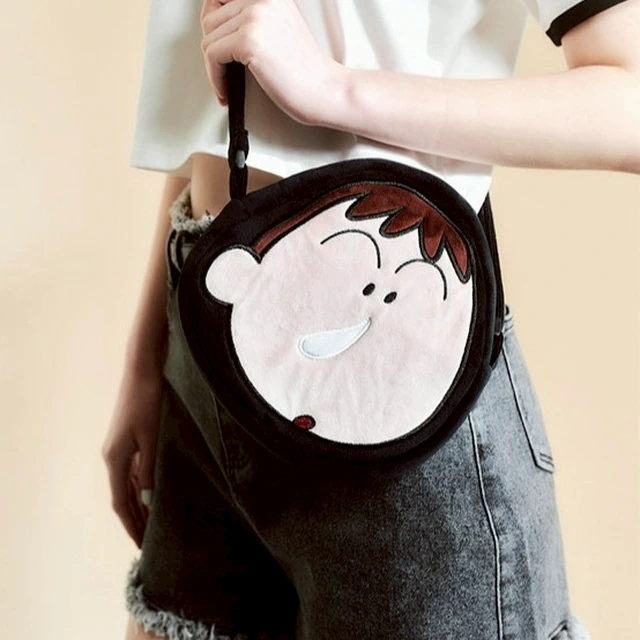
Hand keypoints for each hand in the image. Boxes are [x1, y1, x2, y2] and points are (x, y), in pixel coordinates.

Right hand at [101, 368, 162, 548]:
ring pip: (127, 484)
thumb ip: (149, 470)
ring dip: (139, 503)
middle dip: (135, 519)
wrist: (143, 369)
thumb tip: (147, 500)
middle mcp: (113, 456)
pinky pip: (133, 470)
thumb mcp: (152, 438)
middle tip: (149, 541)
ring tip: (154, 522)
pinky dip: (141, 485)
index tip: (142, 545)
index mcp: (115, 459)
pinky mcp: (128, 437)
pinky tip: (153, 492)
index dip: (131, 525)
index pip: (121, 502)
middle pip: (122, 496)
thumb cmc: (149, 401)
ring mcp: (119, 446)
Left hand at [200, 0, 346, 124]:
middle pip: (210, 18)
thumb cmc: (306, 70)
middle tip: (222, 69)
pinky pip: (212, 56)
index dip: (214, 24)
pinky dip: (215, 78)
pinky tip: (226, 89)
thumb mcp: (279, 29)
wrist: (325, 90)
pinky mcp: (249, 41)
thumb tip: (217, 27)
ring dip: (213, 67)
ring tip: (226, 82)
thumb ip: (254, 20)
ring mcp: (255, 17)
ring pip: (208, 38)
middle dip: (213, 49)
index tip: (217, 45)